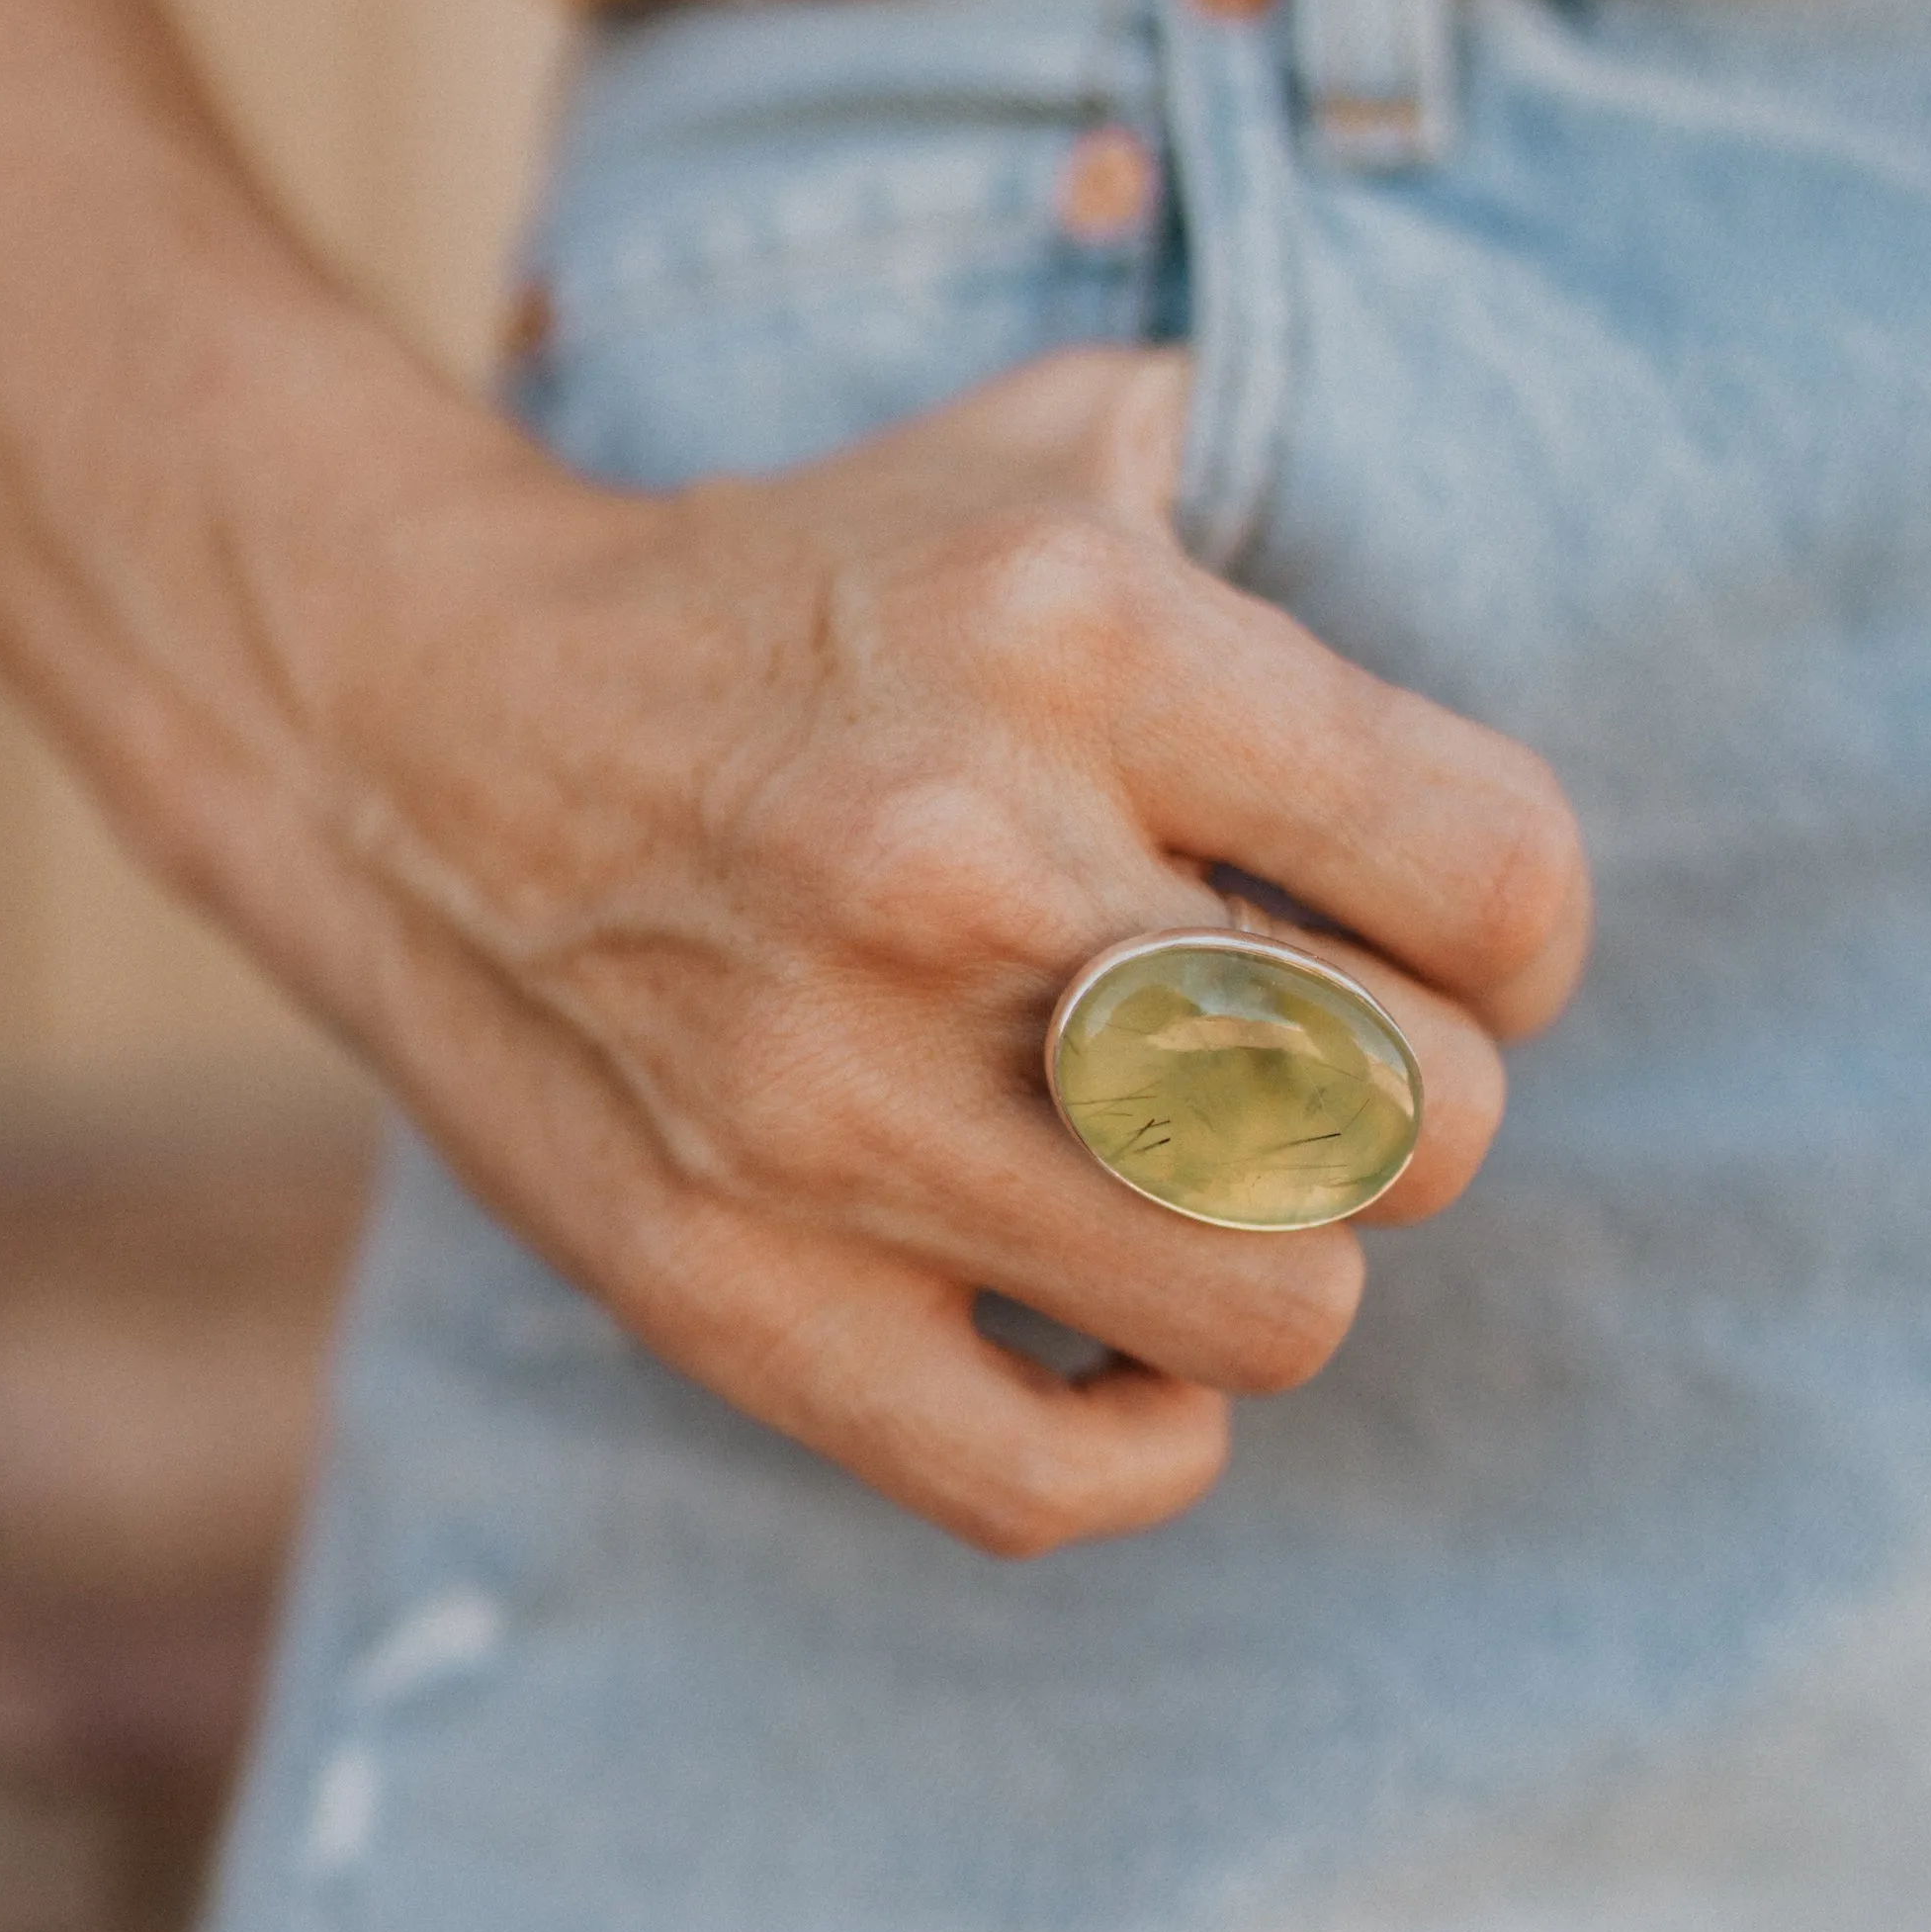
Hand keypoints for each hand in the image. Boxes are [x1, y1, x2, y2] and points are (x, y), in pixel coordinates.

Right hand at [215, 346, 1590, 1553]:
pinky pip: (1057, 1479)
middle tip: (1312, 1062)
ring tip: (1196, 1182)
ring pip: (1283, 1310)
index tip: (1451, 946)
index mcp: (1073, 636)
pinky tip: (1113, 1338)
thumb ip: (1278, 476)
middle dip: (1414, 1102)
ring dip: (1278, 1258)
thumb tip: (1478, 526)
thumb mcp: (1037, 452)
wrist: (404, 717)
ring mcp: (830, 1103)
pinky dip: (1140, 1439)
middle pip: (1422, 1122)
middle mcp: (954, 863)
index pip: (1501, 875)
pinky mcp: (731, 1293)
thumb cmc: (794, 600)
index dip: (1526, 941)